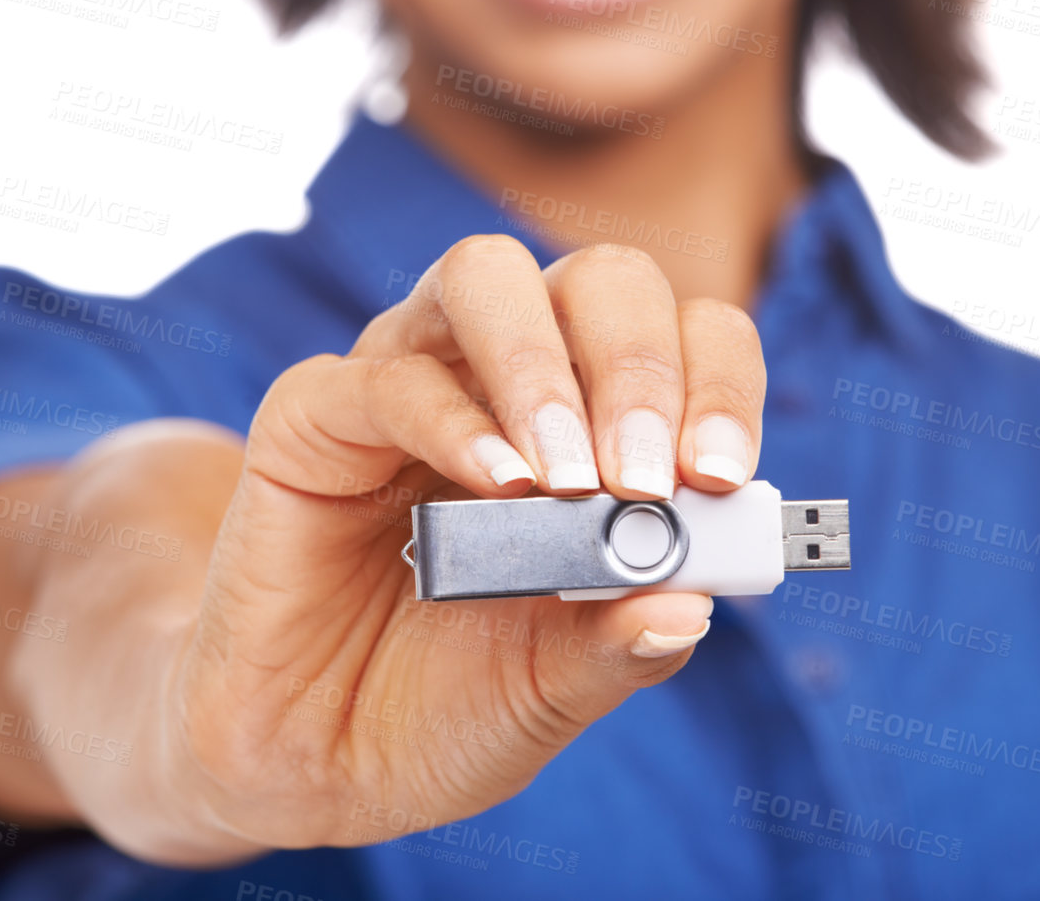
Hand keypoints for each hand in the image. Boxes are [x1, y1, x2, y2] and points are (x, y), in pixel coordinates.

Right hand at [156, 235, 767, 853]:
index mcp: (596, 422)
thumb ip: (623, 642)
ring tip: (571, 481)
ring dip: (545, 368)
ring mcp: (409, 380)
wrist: (316, 761)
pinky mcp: (314, 414)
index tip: (725, 475)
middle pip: (600, 281)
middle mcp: (506, 377)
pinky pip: (387, 376)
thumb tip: (693, 606)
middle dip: (642, 367)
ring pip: (488, 278)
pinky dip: (453, 421)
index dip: (718, 383)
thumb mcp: (558, 687)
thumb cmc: (452, 703)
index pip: (685, 338)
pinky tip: (495, 489)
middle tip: (650, 479)